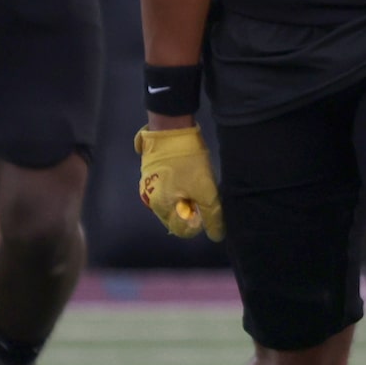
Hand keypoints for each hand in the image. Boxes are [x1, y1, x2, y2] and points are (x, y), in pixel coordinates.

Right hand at [134, 124, 224, 240]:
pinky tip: (189, 173)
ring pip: (174, 202)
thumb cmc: (188, 162)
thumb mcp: (205, 190)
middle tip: (203, 192)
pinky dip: (181, 187)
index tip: (206, 206)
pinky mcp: (152, 173)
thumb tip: (216, 235)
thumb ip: (211, 215)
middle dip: (193, 209)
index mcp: (160, 207)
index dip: (199, 222)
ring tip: (197, 181)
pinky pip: (169, 189)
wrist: (171, 129)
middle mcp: (150, 200)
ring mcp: (149, 186)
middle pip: (177, 216)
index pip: (182, 230)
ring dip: (188, 197)